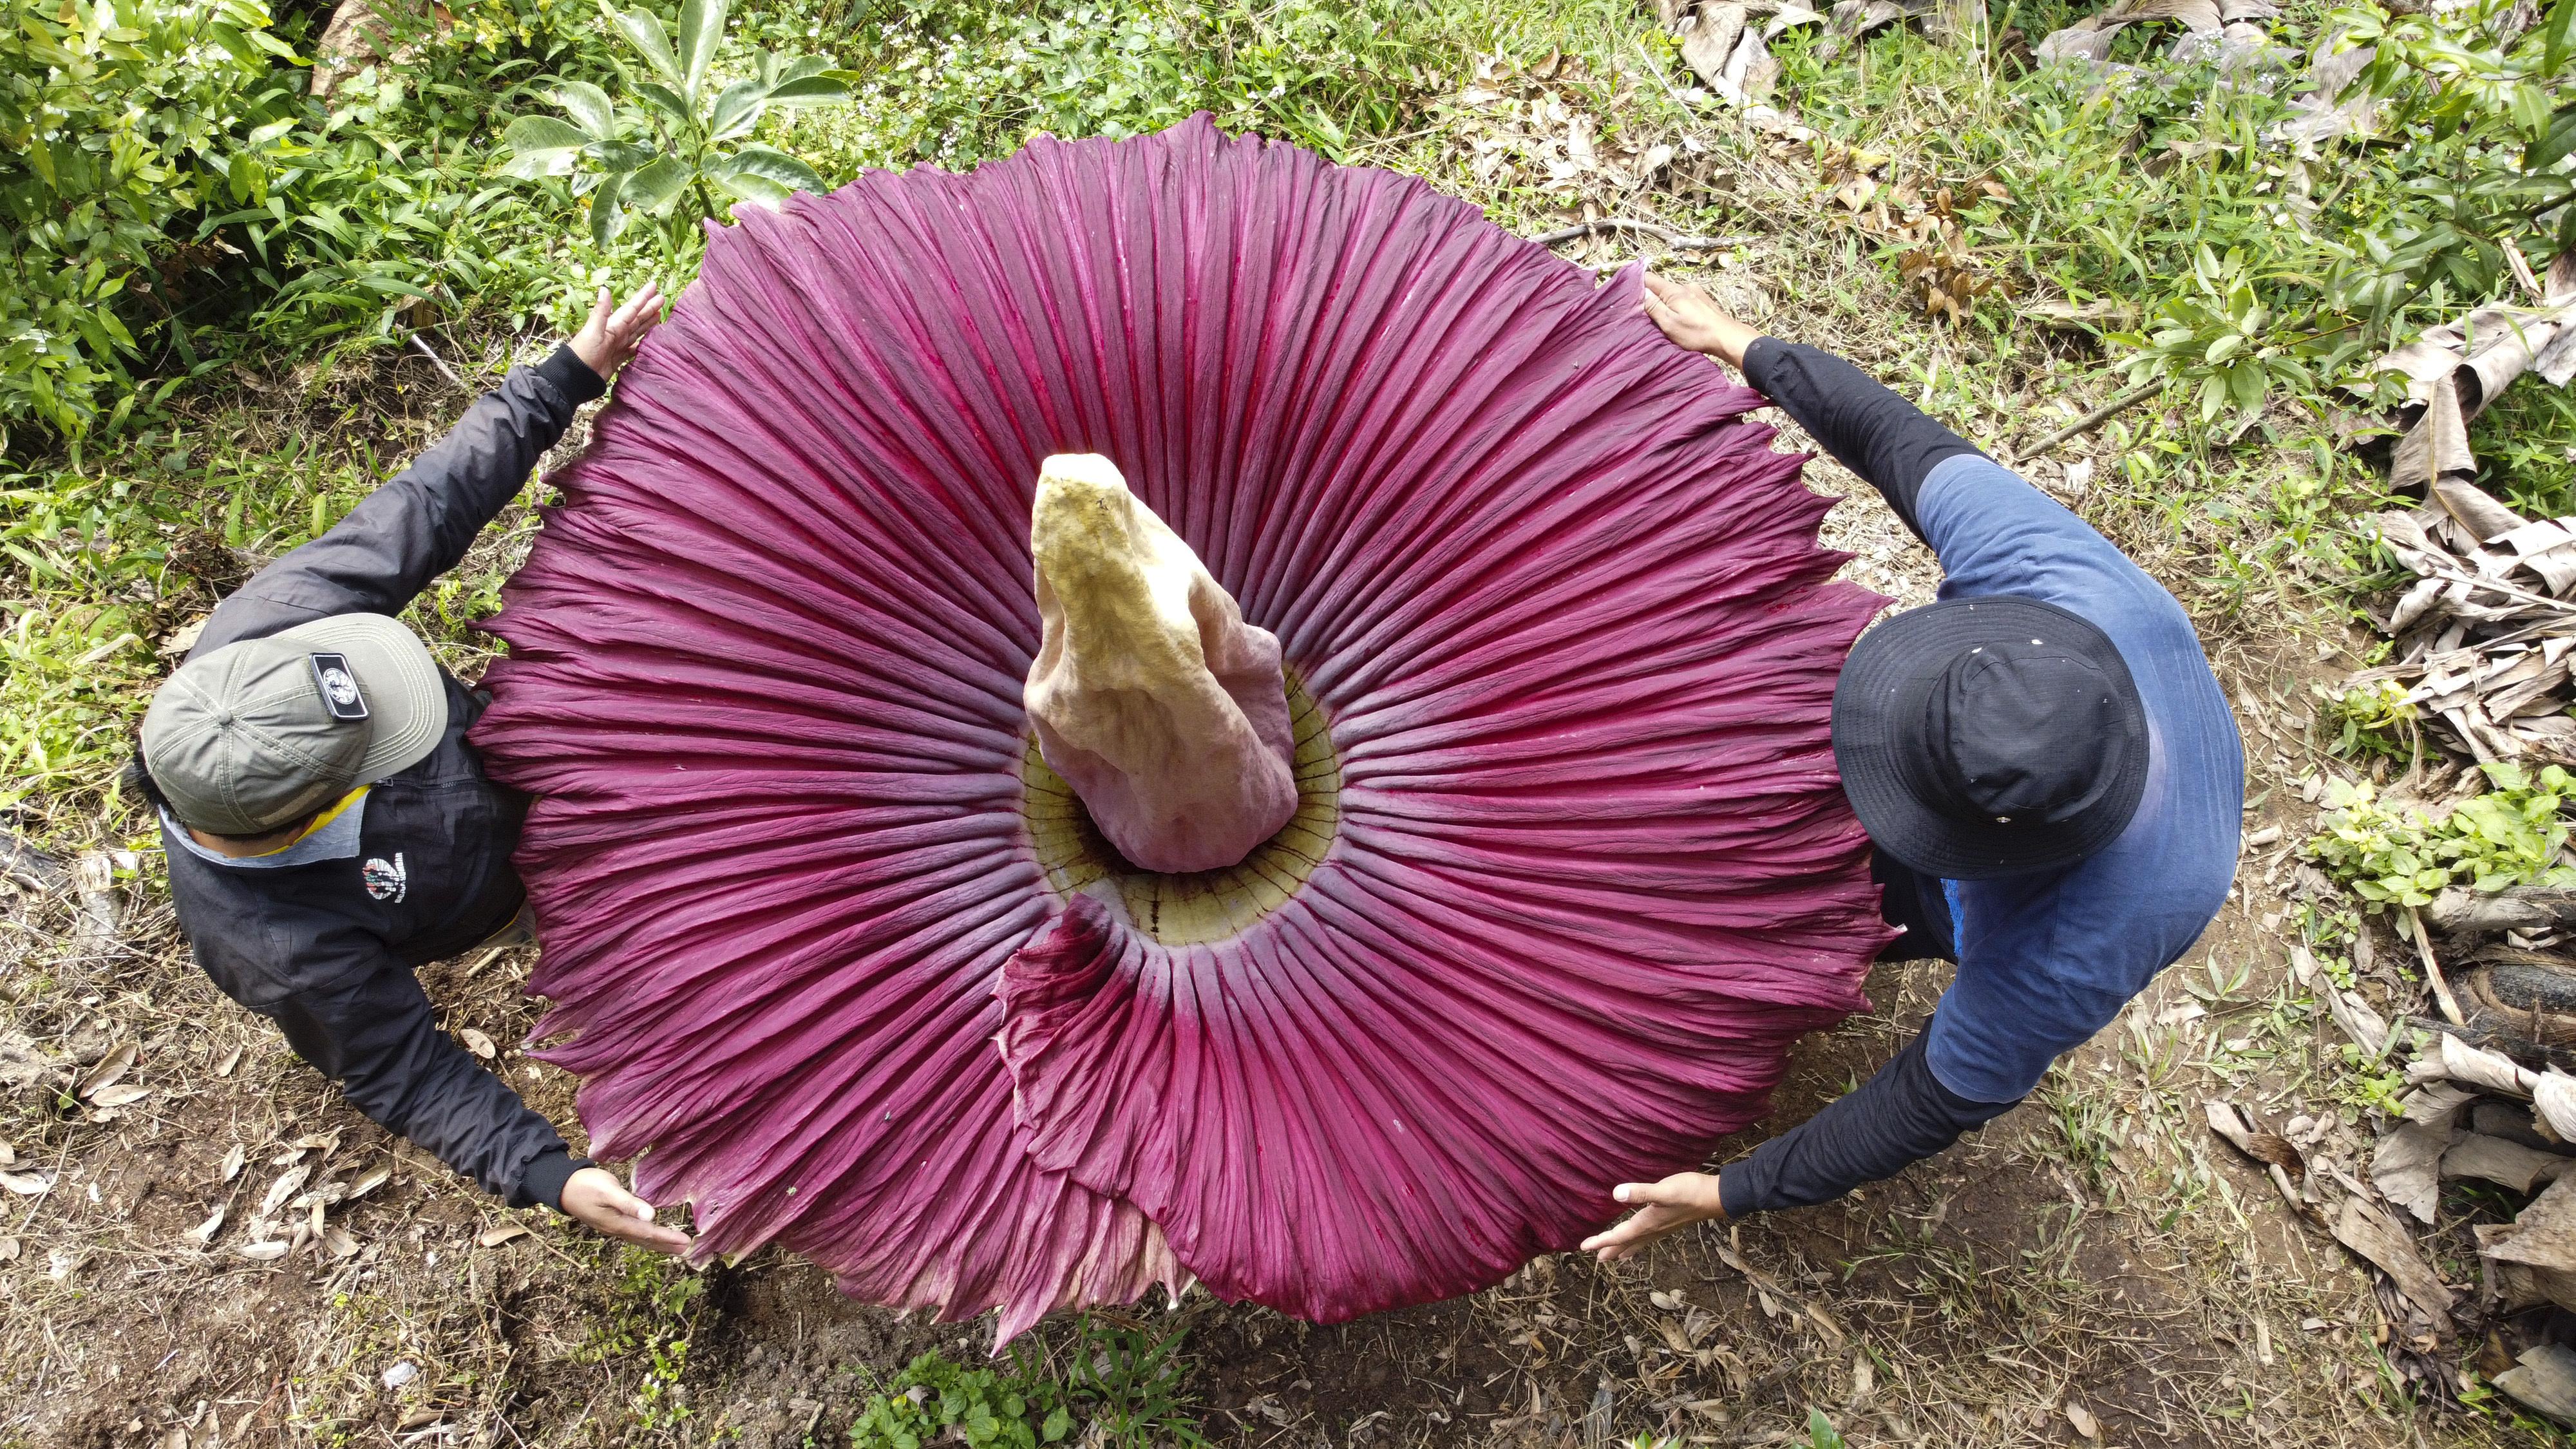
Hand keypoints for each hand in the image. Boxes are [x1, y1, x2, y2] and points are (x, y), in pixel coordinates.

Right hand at [559, 1165, 691, 1253]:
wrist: (563, 1187)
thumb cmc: (586, 1185)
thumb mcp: (607, 1191)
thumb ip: (628, 1203)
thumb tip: (651, 1215)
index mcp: (618, 1223)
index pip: (648, 1233)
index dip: (667, 1239)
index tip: (686, 1243)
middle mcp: (617, 1229)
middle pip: (646, 1241)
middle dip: (667, 1246)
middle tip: (687, 1250)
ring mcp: (613, 1227)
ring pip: (640, 1239)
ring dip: (659, 1244)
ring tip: (675, 1248)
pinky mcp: (611, 1221)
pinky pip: (634, 1233)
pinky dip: (647, 1237)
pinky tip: (652, 1235)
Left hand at [567, 282, 664, 382]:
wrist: (578, 375)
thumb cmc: (584, 351)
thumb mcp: (593, 330)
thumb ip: (601, 311)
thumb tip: (604, 288)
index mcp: (613, 325)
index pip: (632, 308)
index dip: (643, 297)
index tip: (654, 286)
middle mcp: (616, 333)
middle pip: (637, 318)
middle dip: (649, 308)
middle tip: (662, 298)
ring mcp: (618, 345)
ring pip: (637, 331)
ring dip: (647, 323)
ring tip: (659, 315)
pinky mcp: (619, 358)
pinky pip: (635, 348)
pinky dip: (642, 343)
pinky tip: (650, 341)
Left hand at [1579, 1170, 1726, 1262]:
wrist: (1716, 1198)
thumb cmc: (1690, 1192)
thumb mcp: (1664, 1191)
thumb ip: (1641, 1193)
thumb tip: (1616, 1194)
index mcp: (1647, 1224)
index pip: (1618, 1236)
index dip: (1600, 1241)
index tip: (1582, 1247)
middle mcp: (1653, 1230)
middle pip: (1626, 1243)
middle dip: (1610, 1250)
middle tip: (1597, 1259)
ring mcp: (1662, 1229)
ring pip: (1638, 1242)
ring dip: (1624, 1249)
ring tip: (1616, 1257)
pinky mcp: (1669, 1224)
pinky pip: (1648, 1238)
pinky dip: (1639, 1242)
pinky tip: (1643, 1238)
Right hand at [1641, 272, 1761, 369]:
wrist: (1726, 338)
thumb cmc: (1696, 333)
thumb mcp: (1668, 323)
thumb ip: (1653, 306)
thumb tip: (1640, 293)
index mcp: (1673, 290)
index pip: (1649, 278)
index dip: (1637, 284)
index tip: (1629, 294)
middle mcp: (1685, 286)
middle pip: (1661, 287)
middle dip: (1652, 297)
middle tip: (1646, 314)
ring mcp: (1696, 292)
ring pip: (1673, 294)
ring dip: (1666, 304)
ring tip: (1665, 320)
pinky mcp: (1703, 301)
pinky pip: (1684, 300)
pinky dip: (1678, 307)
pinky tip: (1681, 320)